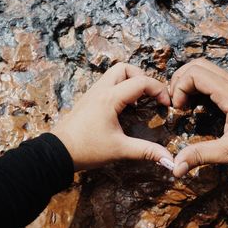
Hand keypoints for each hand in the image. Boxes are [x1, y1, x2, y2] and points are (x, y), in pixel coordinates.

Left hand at [52, 63, 172, 170]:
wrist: (57, 153)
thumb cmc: (87, 149)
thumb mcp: (120, 150)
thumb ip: (146, 151)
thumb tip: (170, 159)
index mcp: (110, 98)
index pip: (141, 81)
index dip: (159, 90)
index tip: (166, 104)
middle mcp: (101, 90)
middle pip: (124, 68)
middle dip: (142, 77)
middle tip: (150, 96)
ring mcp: (92, 93)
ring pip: (114, 74)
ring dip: (130, 81)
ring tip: (139, 101)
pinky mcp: (88, 100)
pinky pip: (107, 84)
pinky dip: (120, 88)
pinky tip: (124, 108)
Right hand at [170, 59, 227, 176]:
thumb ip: (201, 156)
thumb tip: (176, 168)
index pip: (196, 74)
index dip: (179, 88)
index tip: (178, 109)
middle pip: (198, 64)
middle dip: (180, 80)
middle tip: (175, 103)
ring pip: (205, 68)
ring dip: (189, 81)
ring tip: (182, 102)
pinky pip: (213, 78)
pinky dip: (198, 85)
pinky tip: (196, 104)